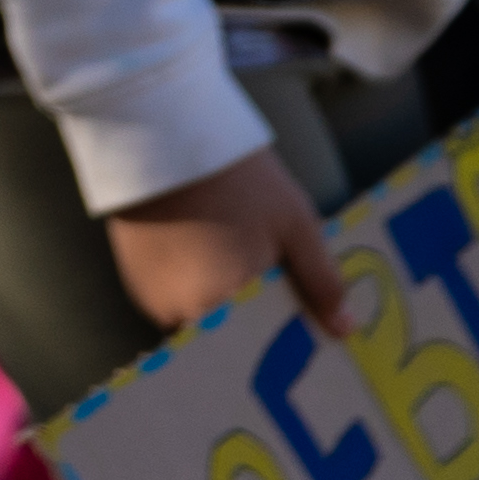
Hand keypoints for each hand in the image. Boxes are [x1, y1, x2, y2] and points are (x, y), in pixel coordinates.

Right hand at [108, 144, 349, 339]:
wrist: (161, 133)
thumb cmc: (238, 179)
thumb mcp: (295, 224)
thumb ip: (321, 281)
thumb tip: (344, 331)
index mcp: (224, 305)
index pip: (262, 346)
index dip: (282, 333)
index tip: (300, 314)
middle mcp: (182, 315)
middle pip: (229, 336)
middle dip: (251, 315)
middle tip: (267, 276)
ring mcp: (153, 300)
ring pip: (200, 320)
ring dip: (219, 302)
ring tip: (232, 258)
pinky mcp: (134, 283)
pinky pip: (173, 304)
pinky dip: (191, 288)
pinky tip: (203, 252)